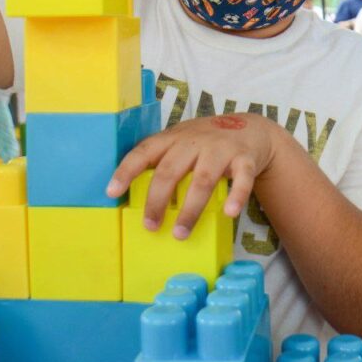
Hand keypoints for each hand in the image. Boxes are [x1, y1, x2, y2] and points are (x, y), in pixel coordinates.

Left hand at [107, 114, 277, 239]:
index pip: (144, 151)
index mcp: (173, 138)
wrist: (250, 128)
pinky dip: (236, 196)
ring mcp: (220, 149)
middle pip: (170, 170)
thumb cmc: (205, 142)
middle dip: (157, 200)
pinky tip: (229, 213)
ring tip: (180, 233)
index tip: (112, 192)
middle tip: (150, 226)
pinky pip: (242, 178)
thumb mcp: (180, 142)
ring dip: (190, 209)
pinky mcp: (245, 158)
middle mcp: (194, 141)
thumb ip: (162, 160)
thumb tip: (132, 195)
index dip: (126, 171)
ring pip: (203, 179)